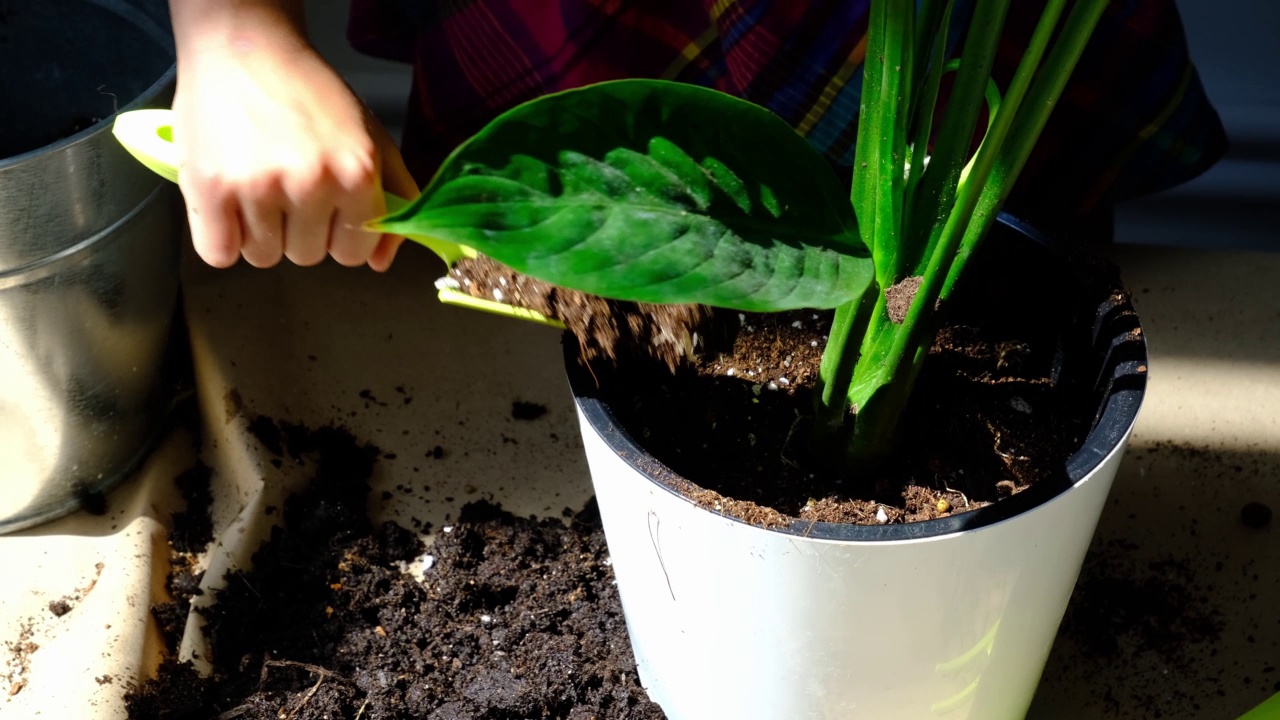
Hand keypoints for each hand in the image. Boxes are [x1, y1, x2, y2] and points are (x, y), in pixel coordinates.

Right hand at [169, 2, 417, 270]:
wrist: (245, 48)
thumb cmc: (310, 94)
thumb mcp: (373, 138)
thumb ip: (394, 198)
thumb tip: (381, 262)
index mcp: (356, 173)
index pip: (354, 253)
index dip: (337, 234)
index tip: (324, 209)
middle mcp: (311, 183)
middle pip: (307, 257)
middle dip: (297, 231)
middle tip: (284, 186)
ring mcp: (259, 187)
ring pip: (264, 258)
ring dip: (258, 234)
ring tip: (255, 187)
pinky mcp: (210, 189)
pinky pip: (219, 255)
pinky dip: (221, 239)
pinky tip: (227, 205)